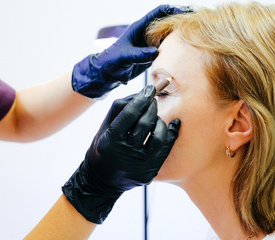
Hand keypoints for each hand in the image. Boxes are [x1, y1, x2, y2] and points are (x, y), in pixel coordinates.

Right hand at [62, 85, 180, 222]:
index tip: (149, 89)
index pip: (130, 113)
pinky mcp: (148, 173)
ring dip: (160, 122)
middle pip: (145, 123)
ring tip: (156, 118)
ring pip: (158, 137)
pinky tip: (173, 126)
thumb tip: (142, 93)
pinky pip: (165, 151)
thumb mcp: (104, 127)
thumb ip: (120, 108)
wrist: (101, 180)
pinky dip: (171, 136)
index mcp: (110, 140)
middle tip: (153, 101)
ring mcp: (138, 165)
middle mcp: (125, 153)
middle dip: (151, 107)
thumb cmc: (103, 147)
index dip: (142, 98)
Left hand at [72, 4, 192, 97]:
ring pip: (168, 35)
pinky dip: (176, 48)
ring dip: (180, 34)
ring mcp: (149, 44)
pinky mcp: (151, 54)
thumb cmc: (111, 61)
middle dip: (180, 20)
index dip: (171, 10)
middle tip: (196, 22)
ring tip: (195, 36)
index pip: (158, 13)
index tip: (185, 11)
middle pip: (166, 22)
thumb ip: (138, 54)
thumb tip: (155, 52)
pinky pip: (166, 48)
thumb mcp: (124, 56)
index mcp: (139, 27)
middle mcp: (146, 33)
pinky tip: (186, 51)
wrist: (107, 72)